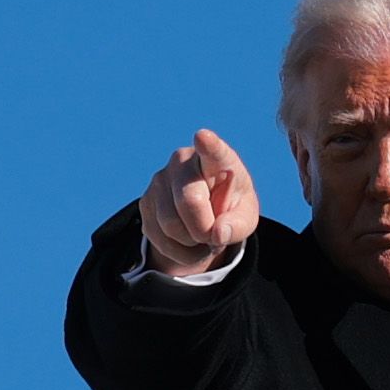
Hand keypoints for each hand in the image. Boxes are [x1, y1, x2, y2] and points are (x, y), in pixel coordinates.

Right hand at [137, 126, 257, 272]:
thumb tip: (217, 234)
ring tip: (203, 238)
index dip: (208, 145)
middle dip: (204, 230)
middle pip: (189, 202)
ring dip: (192, 244)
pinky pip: (158, 237)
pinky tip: (188, 242)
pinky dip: (178, 251)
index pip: (213, 151)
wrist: (205, 214)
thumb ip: (238, 226)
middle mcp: (183, 162)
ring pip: (171, 224)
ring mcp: (159, 180)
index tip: (203, 138)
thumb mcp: (244, 218)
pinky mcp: (145, 201)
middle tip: (215, 235)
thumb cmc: (230, 209)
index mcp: (216, 159)